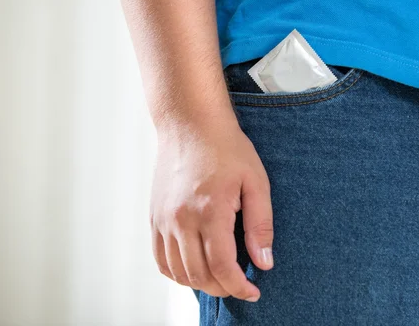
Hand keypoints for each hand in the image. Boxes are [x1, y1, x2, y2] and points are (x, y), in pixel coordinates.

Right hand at [150, 121, 273, 301]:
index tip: (253, 292)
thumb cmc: (227, 149)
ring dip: (200, 283)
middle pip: (199, 275)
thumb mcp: (256, 183)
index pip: (222, 267)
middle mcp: (181, 220)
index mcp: (210, 212)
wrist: (191, 125)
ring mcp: (163, 219)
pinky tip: (194, 268)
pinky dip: (176, 272)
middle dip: (223, 288)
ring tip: (220, 278)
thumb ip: (260, 225)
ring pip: (177, 271)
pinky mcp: (154, 217)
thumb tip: (264, 262)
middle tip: (240, 284)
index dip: (239, 287)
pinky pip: (160, 258)